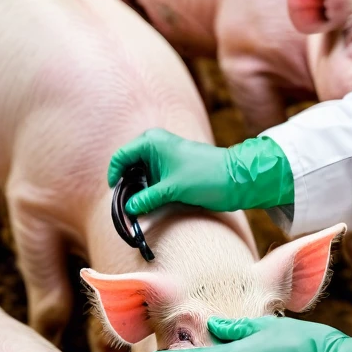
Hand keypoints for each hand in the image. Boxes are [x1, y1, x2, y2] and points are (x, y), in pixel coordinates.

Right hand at [107, 130, 293, 216]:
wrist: (236, 178)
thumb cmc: (205, 176)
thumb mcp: (172, 190)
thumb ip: (146, 199)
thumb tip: (129, 209)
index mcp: (151, 141)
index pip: (120, 157)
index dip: (115, 176)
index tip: (116, 195)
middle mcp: (155, 144)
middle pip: (129, 165)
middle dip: (126, 185)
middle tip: (126, 205)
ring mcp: (164, 156)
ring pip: (140, 173)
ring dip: (138, 190)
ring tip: (139, 207)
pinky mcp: (172, 167)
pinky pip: (152, 178)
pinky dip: (149, 190)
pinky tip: (150, 204)